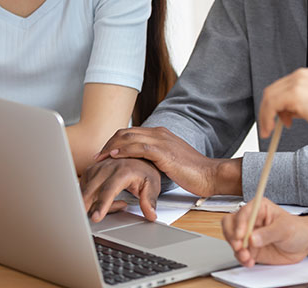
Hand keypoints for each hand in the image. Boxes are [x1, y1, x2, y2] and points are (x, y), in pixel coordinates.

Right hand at [80, 157, 161, 221]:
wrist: (138, 157)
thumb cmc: (145, 171)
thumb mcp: (152, 185)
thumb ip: (149, 200)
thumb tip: (151, 215)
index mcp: (123, 171)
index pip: (109, 190)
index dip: (101, 205)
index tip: (96, 218)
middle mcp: (107, 168)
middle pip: (90, 191)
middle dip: (86, 207)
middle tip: (92, 219)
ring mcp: (97, 168)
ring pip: (86, 191)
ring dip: (93, 204)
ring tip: (112, 205)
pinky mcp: (91, 170)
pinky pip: (84, 189)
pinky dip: (90, 198)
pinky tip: (104, 200)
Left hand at [93, 127, 238, 197]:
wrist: (209, 174)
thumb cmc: (192, 172)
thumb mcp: (170, 162)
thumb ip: (156, 159)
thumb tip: (141, 166)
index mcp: (161, 134)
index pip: (132, 133)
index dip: (115, 142)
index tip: (105, 154)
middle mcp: (160, 133)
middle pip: (126, 132)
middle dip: (109, 143)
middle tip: (97, 157)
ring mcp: (162, 141)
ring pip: (129, 137)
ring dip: (111, 147)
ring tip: (100, 158)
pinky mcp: (164, 151)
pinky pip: (138, 147)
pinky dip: (123, 150)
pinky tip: (114, 157)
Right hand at [221, 197, 307, 266]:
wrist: (304, 244)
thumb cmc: (297, 229)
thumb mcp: (285, 229)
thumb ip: (269, 233)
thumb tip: (252, 238)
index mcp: (260, 208)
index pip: (243, 212)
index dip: (239, 224)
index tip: (240, 235)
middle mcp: (252, 220)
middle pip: (231, 224)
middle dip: (232, 236)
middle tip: (239, 247)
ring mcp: (250, 234)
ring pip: (233, 239)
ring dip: (237, 250)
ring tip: (247, 257)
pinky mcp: (250, 248)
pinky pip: (239, 253)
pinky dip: (242, 258)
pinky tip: (250, 261)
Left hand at [258, 67, 307, 141]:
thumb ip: (298, 104)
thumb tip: (285, 112)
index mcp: (305, 75)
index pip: (279, 87)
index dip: (273, 105)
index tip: (273, 119)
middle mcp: (300, 76)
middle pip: (271, 91)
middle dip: (266, 111)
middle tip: (268, 127)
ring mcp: (297, 83)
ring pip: (268, 98)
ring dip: (265, 116)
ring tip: (270, 130)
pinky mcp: (294, 94)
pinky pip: (271, 106)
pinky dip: (266, 118)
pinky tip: (271, 129)